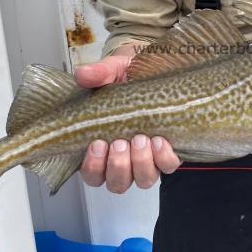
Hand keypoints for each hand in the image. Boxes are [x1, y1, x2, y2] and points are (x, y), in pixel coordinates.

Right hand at [75, 46, 181, 192]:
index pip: (92, 174)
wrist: (158, 68)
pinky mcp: (170, 152)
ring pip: (142, 179)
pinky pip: (168, 166)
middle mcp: (125, 159)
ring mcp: (148, 158)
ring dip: (140, 163)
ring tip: (140, 139)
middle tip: (119, 142)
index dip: (93, 167)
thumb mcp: (113, 69)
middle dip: (118, 165)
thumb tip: (82, 74)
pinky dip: (164, 157)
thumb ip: (98, 73)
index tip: (96, 144)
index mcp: (102, 146)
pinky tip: (160, 140)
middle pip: (117, 183)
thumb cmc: (130, 75)